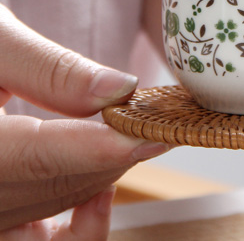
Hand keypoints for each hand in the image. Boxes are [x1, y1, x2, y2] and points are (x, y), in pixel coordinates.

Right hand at [0, 5, 169, 236]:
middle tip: (156, 121)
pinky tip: (100, 192)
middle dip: (113, 154)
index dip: (103, 147)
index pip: (36, 157)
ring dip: (99, 179)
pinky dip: (74, 225)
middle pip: (51, 187)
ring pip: (48, 216)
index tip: (156, 132)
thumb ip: (52, 70)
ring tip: (128, 138)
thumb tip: (121, 88)